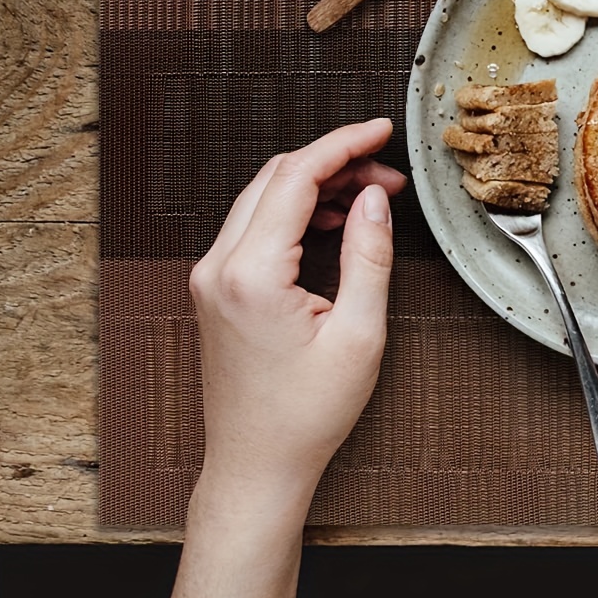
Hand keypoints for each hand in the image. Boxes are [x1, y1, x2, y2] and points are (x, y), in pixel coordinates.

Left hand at [189, 117, 405, 503]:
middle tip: (387, 172)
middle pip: (277, 177)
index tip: (382, 131)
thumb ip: (368, 255)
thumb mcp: (359, 333)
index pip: (296, 177)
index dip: (344, 144)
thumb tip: (374, 198)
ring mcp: (210, 277)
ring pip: (264, 195)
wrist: (256, 466)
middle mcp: (219, 268)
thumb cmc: (305, 414)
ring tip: (370, 196)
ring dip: (317, 183)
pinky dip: (296, 208)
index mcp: (251, 274)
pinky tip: (334, 219)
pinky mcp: (215, 288)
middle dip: (336, 161)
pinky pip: (253, 224)